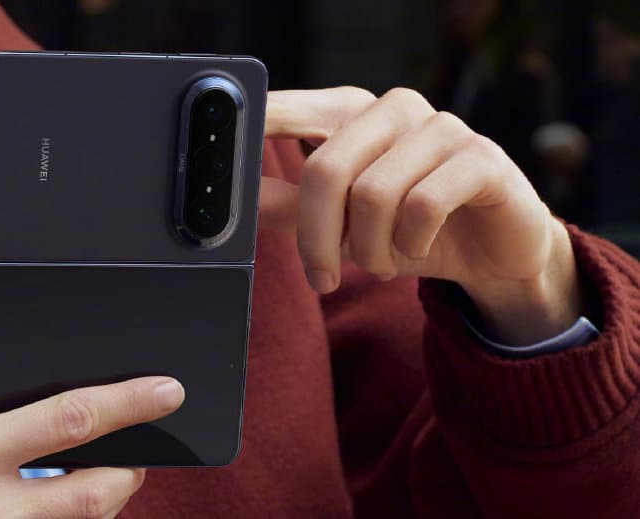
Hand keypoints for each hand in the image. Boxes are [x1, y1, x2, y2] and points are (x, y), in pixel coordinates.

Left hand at [259, 87, 584, 344]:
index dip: (258, 122)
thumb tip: (233, 202)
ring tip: (382, 262)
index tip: (218, 135)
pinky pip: (422, 206)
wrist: (494, 253)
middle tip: (322, 277)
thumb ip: (288, 206)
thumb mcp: (340, 224)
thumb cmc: (409, 229)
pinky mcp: (480, 157)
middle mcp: (394, 110)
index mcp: (351, 115)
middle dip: (317, 239)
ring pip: (373, 194)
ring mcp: (441, 128)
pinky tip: (418, 249)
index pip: (292, 110)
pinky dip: (410, 244)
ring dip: (370, 249)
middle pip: (326, 169)